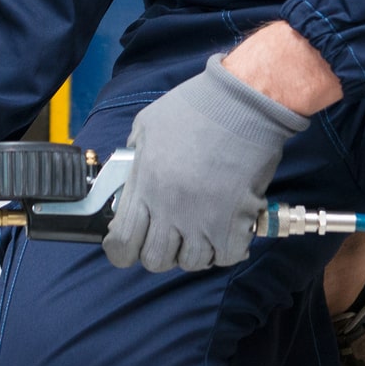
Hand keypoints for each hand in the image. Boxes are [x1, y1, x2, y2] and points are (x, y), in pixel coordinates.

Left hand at [102, 54, 310, 271]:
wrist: (243, 103)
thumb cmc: (195, 107)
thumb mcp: (146, 126)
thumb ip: (134, 158)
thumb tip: (130, 178)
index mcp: (144, 187)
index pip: (122, 244)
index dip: (121, 251)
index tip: (127, 246)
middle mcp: (170, 209)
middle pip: (155, 260)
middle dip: (158, 252)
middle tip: (169, 237)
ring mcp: (203, 220)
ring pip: (191, 263)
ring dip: (193, 251)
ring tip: (200, 231)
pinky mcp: (235, 223)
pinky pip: (225, 257)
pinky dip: (224, 250)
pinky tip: (225, 232)